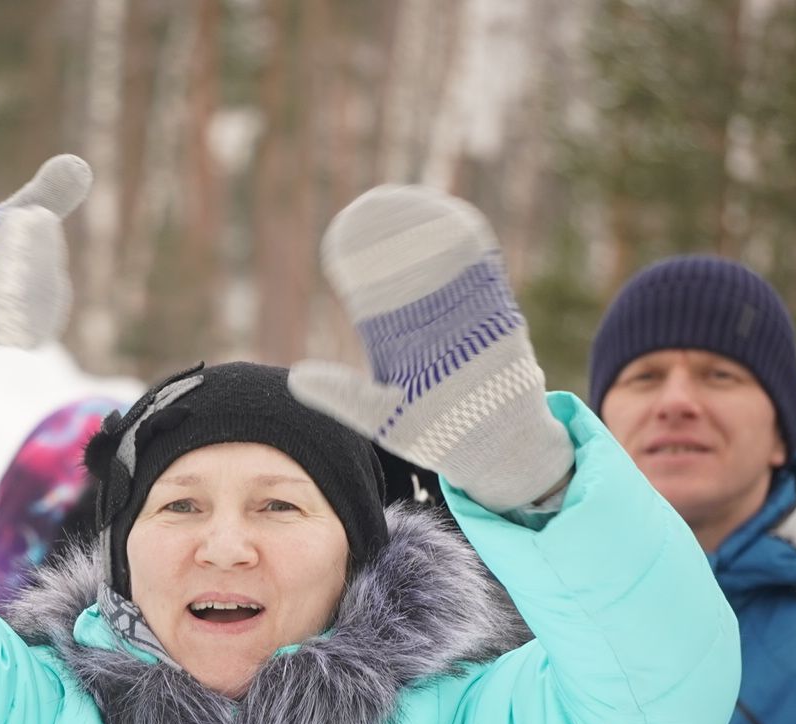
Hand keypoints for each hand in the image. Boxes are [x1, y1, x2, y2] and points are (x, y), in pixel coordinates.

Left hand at [288, 185, 572, 511]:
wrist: (498, 450)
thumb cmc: (439, 434)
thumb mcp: (382, 418)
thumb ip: (342, 395)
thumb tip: (295, 377)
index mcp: (401, 343)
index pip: (375, 295)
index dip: (361, 267)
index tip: (342, 239)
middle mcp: (433, 325)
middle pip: (410, 270)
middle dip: (393, 238)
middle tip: (371, 205)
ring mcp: (468, 320)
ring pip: (446, 265)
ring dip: (428, 231)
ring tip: (408, 203)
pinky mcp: (501, 321)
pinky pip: (485, 277)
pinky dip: (470, 248)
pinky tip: (455, 220)